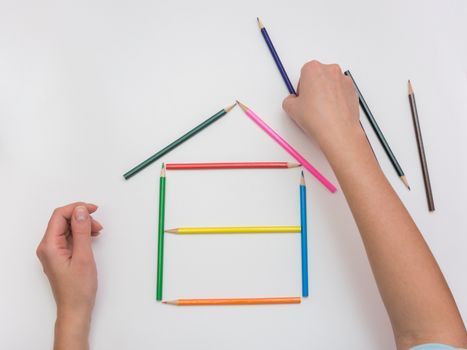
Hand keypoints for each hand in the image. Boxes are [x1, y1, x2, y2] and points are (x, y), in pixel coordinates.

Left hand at [36, 202, 102, 349]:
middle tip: (98, 224)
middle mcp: (47, 247)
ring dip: (82, 226)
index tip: (93, 209)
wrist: (75, 309)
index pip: (59, 216)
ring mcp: (52, 252)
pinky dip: (80, 234)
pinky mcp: (59, 256)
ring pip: (66, 228)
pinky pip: (68, 237)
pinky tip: (91, 237)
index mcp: (49, 246)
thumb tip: (80, 211)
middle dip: (81, 218)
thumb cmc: (78, 288)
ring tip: (97, 232)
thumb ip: (81, 231)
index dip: (76, 208)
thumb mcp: (83, 256)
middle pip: (62, 220)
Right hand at [282, 60, 360, 153]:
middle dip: (313, 88)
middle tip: (310, 104)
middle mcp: (330, 70)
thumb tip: (292, 101)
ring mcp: (343, 79)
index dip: (301, 87)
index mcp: (313, 69)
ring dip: (325, 93)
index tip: (301, 97)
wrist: (338, 131)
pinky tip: (330, 111)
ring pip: (330, 83)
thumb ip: (289, 100)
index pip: (303, 73)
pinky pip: (341, 91)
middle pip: (318, 75)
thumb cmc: (318, 117)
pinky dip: (336, 98)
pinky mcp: (352, 90)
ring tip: (321, 110)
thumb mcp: (291, 109)